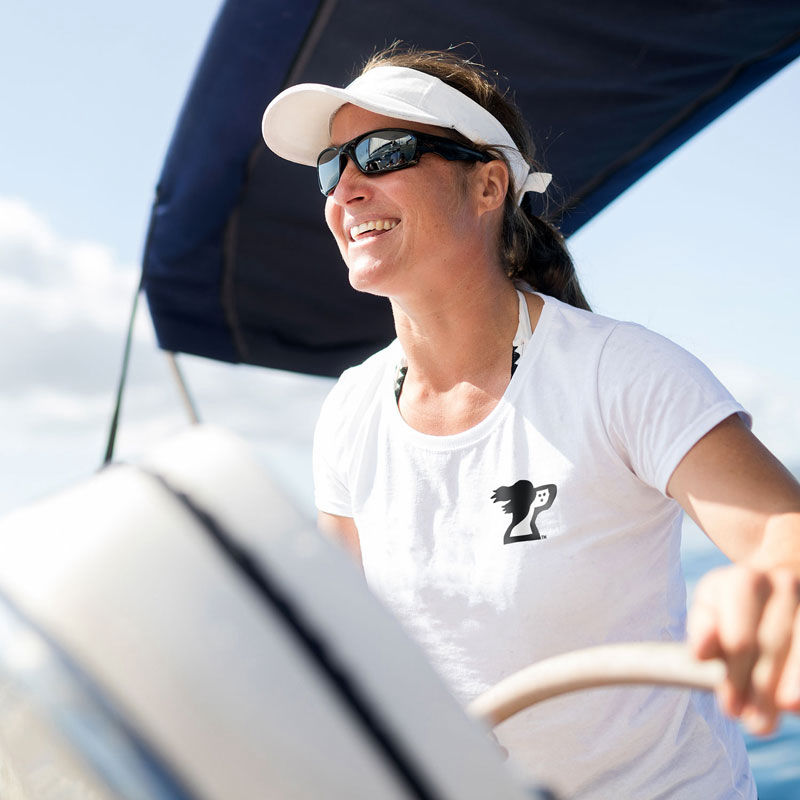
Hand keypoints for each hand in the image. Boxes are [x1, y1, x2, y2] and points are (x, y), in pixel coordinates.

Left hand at [688, 564, 799, 733]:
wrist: (779, 585)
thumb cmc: (736, 606)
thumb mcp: (712, 608)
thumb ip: (702, 629)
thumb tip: (700, 653)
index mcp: (745, 580)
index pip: (740, 639)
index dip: (734, 676)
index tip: (730, 706)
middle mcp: (784, 584)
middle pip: (772, 650)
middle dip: (759, 690)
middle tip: (751, 724)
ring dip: (787, 693)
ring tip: (767, 724)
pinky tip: (794, 708)